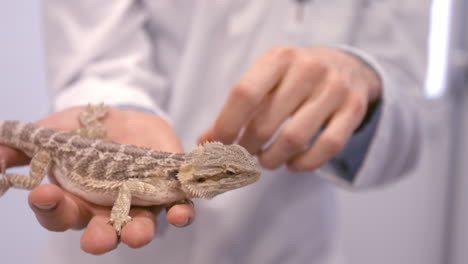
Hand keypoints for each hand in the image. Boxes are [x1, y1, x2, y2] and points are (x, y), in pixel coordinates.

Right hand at [0, 106, 193, 253]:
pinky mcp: (167, 189)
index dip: (50, 208)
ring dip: (139, 232)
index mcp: (74, 199)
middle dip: (100, 238)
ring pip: (139, 226)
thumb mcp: (49, 133)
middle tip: (98, 240)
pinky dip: (181, 214)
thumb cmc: (81, 130)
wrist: (121, 114)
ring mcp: (138, 201)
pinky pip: (177, 208)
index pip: (58, 214)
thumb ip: (21, 146)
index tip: (44, 195)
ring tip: (138, 233)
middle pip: (101, 232)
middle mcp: (106, 208)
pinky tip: (181, 215)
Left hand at [200, 46, 380, 170]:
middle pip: (266, 123)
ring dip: (272, 160)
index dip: (226, 125)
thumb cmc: (295, 76)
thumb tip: (205, 141)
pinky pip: (327, 148)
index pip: (244, 95)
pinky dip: (304, 164)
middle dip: (247, 148)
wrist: (347, 65)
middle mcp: (308, 69)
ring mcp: (334, 89)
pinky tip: (292, 164)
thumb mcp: (266, 79)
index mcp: (278, 58)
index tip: (218, 144)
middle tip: (243, 154)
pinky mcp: (354, 109)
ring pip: (294, 139)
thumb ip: (237, 108)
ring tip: (266, 160)